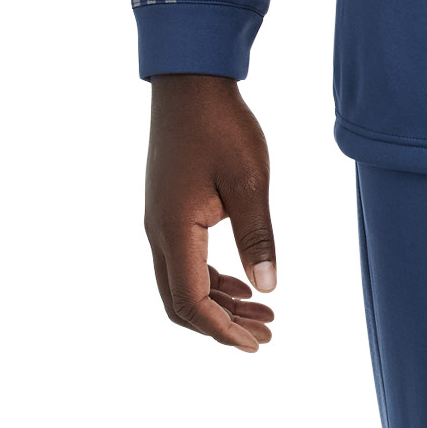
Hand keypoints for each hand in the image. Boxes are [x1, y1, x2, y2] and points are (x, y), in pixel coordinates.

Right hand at [144, 75, 278, 350]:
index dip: (222, 329)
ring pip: (181, 282)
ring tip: (264, 315)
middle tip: (266, 336)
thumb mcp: (250, 183)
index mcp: (174, 229)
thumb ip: (258, 237)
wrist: (190, 84)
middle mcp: (158, 231)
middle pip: (180, 301)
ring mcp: (159, 222)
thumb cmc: (222, 127)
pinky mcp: (168, 211)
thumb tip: (267, 290)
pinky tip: (242, 283)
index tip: (256, 343)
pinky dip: (211, 280)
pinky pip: (184, 261)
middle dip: (222, 325)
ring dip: (220, 304)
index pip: (190, 301)